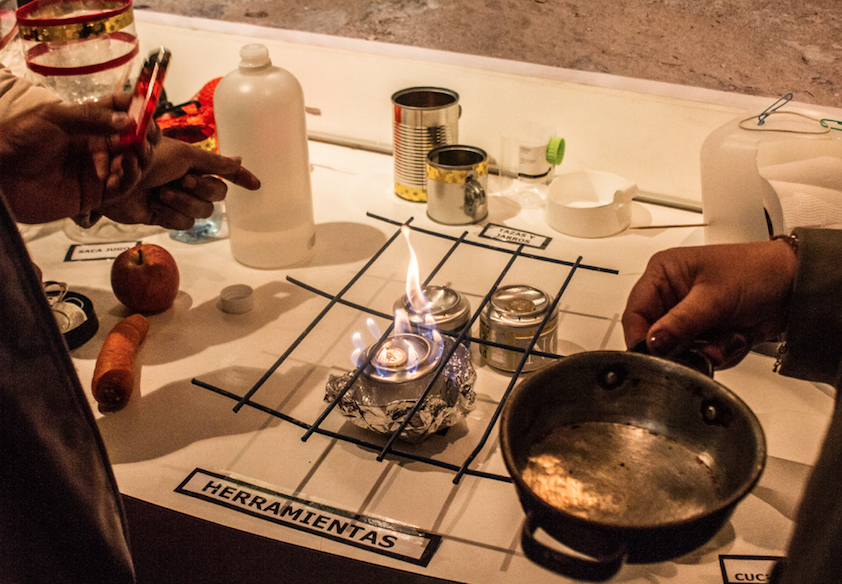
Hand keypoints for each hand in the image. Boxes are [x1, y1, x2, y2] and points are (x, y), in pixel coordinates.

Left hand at [0, 94, 154, 223]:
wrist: (0, 176)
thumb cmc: (18, 140)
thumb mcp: (53, 118)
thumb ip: (91, 118)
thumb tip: (129, 120)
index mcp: (86, 124)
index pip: (119, 112)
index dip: (135, 108)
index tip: (148, 105)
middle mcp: (96, 146)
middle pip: (133, 139)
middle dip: (146, 134)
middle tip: (150, 132)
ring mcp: (98, 171)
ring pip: (134, 163)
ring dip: (143, 155)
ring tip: (141, 149)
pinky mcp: (97, 194)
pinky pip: (123, 186)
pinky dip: (132, 176)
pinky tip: (130, 165)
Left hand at [98, 137, 260, 229]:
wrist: (107, 174)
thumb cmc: (139, 155)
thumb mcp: (181, 153)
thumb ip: (213, 161)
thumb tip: (239, 159)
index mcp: (191, 161)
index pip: (224, 170)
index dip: (240, 177)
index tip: (257, 185)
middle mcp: (186, 180)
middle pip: (218, 194)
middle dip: (202, 188)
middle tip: (182, 179)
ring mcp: (175, 200)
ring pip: (203, 212)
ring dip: (184, 202)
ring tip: (162, 192)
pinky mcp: (162, 217)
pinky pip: (184, 224)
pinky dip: (170, 215)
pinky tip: (154, 205)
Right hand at [621, 239, 796, 368]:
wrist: (796, 284)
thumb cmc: (757, 270)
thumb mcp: (713, 297)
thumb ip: (680, 323)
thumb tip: (652, 342)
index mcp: (663, 274)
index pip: (635, 313)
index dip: (641, 338)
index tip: (653, 356)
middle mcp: (671, 295)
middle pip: (656, 336)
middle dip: (683, 347)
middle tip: (703, 347)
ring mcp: (689, 316)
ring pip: (679, 350)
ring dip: (705, 351)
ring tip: (726, 338)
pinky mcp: (706, 332)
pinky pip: (700, 356)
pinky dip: (719, 353)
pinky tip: (734, 337)